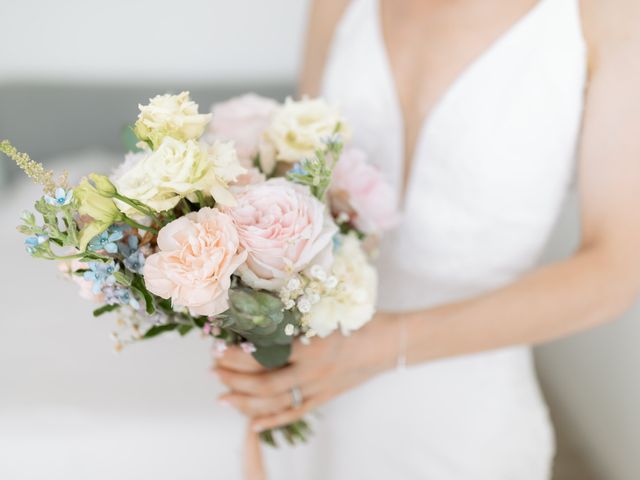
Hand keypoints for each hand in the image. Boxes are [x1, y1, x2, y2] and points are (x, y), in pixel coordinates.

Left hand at [213, 312, 396, 431]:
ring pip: (275, 403)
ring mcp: (319, 388)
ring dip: (245, 401)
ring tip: (223, 396)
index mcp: (309, 345)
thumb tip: (260, 314)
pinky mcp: (326, 397)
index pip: (262, 356)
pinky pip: (295, 413)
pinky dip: (272, 420)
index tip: (217, 349)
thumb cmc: (361, 318)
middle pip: (263, 384)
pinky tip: (252, 424)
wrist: (390, 342)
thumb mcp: (327, 310)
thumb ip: (296, 315)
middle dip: (233, 378)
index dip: (235, 355)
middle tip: (214, 371)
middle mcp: (312, 372)